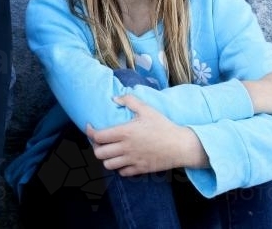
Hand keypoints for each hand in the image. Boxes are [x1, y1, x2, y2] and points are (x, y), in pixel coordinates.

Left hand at [86, 94, 207, 175]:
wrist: (181, 145)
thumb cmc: (164, 125)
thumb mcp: (147, 109)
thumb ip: (129, 100)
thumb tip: (114, 99)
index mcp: (125, 132)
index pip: (97, 136)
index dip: (89, 132)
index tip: (90, 127)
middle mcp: (126, 148)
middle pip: (99, 153)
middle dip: (96, 147)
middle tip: (100, 141)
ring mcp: (132, 160)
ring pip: (108, 165)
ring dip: (106, 158)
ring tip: (110, 151)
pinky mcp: (140, 169)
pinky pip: (122, 172)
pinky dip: (119, 167)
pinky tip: (123, 159)